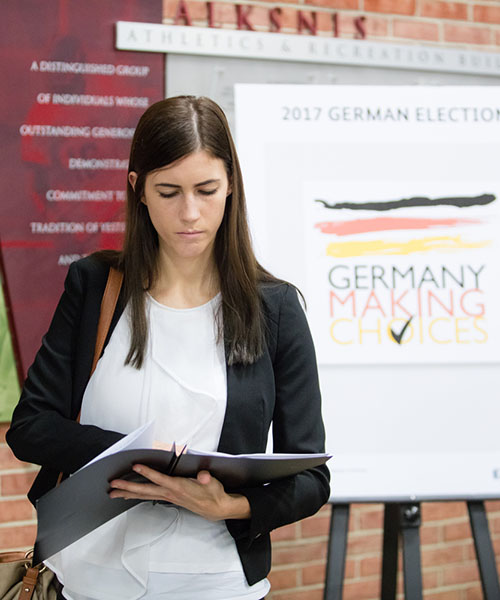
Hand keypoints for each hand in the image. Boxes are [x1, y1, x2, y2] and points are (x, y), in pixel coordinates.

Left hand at [109, 465, 250, 520]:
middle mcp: (170, 493)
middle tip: (112, 484)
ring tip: (113, 492)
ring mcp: (168, 497)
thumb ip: (206, 479)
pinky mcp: (169, 498)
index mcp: (179, 487)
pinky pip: (149, 497)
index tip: (136, 466)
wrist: (217, 508)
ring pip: (144, 495)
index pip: (160, 479)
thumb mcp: (213, 483)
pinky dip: (137, 495)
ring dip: (128, 493)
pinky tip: (129, 495)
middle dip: (128, 487)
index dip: (148, 473)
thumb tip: (202, 476)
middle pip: (145, 490)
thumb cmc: (213, 493)